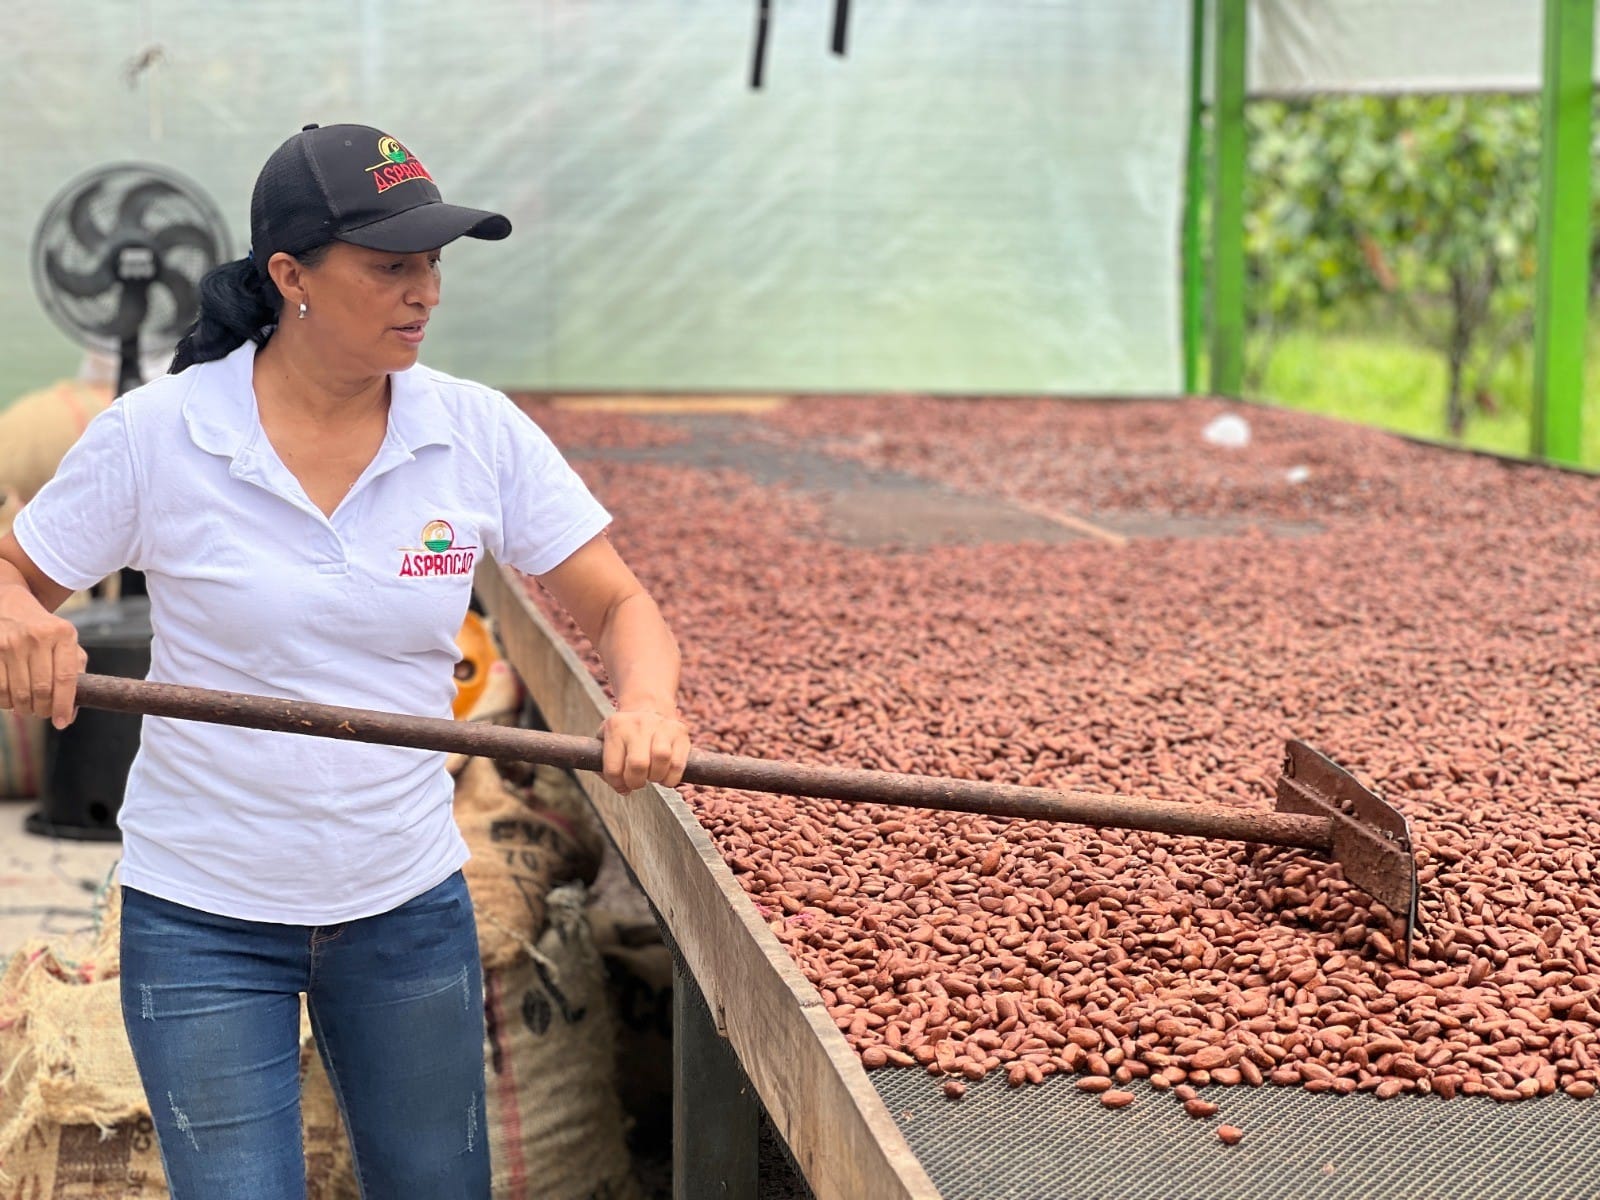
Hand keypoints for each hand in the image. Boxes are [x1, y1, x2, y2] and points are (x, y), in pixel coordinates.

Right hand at [0, 587, 85, 728]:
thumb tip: (72, 711)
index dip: (64, 705)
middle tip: (43, 714)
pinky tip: (11, 700)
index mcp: (63, 634)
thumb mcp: (67, 642)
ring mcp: (9, 642)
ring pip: (17, 692)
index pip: (65, 678)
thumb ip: (74, 671)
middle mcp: (36, 637)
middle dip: (43, 709)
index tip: (62, 722)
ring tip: (28, 708)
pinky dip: (5, 701)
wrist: (11, 604)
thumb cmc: (45, 631)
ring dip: (23, 708)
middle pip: (41, 689)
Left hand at [598, 708, 690, 793]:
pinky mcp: (680, 733)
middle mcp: (639, 724)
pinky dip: (671, 777)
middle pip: (638, 764)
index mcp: (616, 727)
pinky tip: (665, 774)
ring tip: (652, 775)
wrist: (649, 707)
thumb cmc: (625, 732)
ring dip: (656, 777)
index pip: (613, 768)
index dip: (617, 784)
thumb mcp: (606, 740)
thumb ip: (602, 763)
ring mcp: (662, 726)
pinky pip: (678, 764)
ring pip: (662, 759)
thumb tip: (620, 786)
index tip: (621, 785)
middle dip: (636, 782)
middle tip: (637, 782)